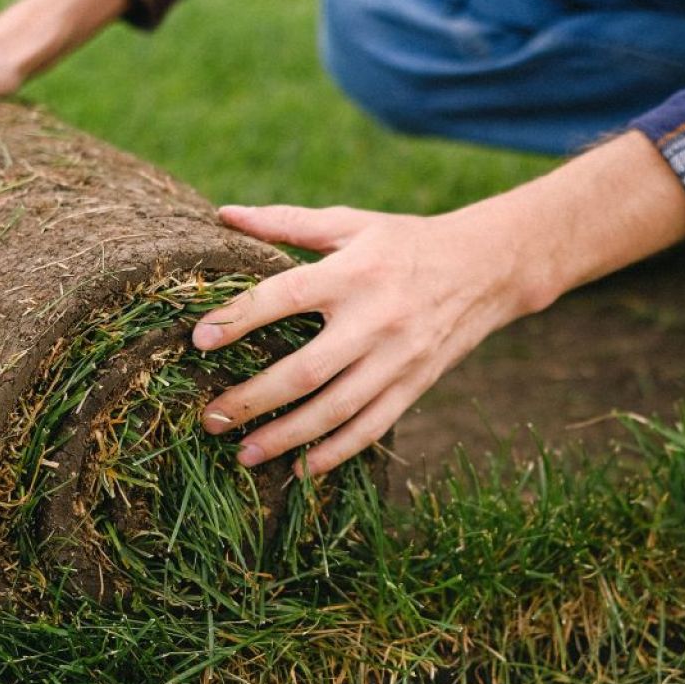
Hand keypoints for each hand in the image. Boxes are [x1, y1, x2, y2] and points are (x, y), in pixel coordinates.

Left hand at [194, 201, 542, 475]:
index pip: (284, 297)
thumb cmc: (405, 242)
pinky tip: (301, 469)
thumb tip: (225, 214)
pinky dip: (336, 453)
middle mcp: (374, 319)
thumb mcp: (351, 223)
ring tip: (244, 453)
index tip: (198, 340)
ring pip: (335, 410)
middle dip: (252, 399)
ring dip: (286, 436)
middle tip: (210, 417)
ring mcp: (397, 359)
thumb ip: (288, 222)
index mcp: (352, 273)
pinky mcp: (415, 384)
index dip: (239, 318)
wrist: (486, 268)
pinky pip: (371, 427)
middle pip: (304, 370)